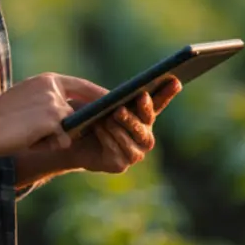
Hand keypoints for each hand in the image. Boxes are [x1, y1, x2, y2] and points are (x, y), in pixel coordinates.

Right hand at [0, 72, 107, 156]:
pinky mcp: (51, 120)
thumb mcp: (28, 99)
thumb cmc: (1, 118)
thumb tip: (75, 115)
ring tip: (29, 135)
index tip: (112, 103)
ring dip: (55, 138)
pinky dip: (49, 146)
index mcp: (48, 80)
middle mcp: (53, 87)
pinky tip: (29, 141)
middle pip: (80, 110)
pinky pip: (62, 141)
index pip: (82, 86)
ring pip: (71, 128)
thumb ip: (51, 101)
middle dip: (82, 123)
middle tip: (82, 131)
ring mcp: (53, 102)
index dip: (98, 95)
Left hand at [65, 78, 181, 173]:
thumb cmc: (87, 116)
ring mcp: (134, 152)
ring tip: (108, 117)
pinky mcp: (120, 165)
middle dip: (136, 114)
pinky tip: (99, 128)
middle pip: (145, 123)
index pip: (159, 103)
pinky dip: (108, 138)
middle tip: (123, 107)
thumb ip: (111, 97)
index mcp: (142, 116)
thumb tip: (119, 99)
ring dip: (121, 127)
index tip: (175, 80)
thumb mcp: (98, 101)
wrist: (69, 143)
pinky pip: (117, 151)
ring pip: (132, 138)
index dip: (168, 93)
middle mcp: (143, 135)